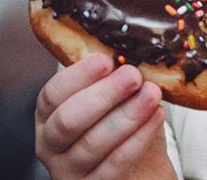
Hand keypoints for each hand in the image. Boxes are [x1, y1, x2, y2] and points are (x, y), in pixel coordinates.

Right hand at [35, 53, 174, 179]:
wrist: (137, 163)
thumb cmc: (118, 117)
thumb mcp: (108, 93)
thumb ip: (111, 73)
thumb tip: (131, 39)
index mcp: (50, 113)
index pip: (53, 94)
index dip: (79, 76)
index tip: (106, 59)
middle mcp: (52, 143)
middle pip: (69, 120)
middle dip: (104, 95)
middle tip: (133, 75)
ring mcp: (70, 169)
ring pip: (92, 145)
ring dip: (126, 116)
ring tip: (152, 94)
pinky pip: (115, 165)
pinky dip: (138, 139)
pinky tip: (156, 117)